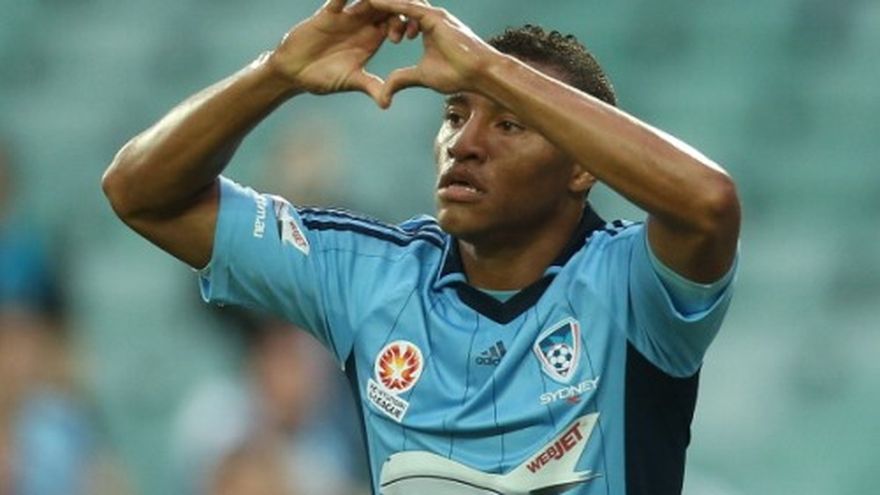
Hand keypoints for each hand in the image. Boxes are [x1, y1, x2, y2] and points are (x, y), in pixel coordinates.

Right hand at [269, 0, 412, 104]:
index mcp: (372, 39)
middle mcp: (361, 24)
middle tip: (407, 10)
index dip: (405, 24)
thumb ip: (370, 87)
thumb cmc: (323, 78)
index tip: (410, 34)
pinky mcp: (328, 13)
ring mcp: (345, 16)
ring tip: (385, 0)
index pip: (395, 23)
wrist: (294, 73)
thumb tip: (387, 104)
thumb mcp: (350, 81)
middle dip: (396, 6)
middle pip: (385, 6)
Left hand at [367, 0, 497, 106]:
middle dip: (376, 2)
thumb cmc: (458, 75)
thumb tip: (385, 89)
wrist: (479, 73)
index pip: (398, 15)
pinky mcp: (434, 18)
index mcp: (426, 27)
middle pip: (397, 3)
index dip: (380, 15)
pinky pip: (406, 6)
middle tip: (355, 3)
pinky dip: (389, 3)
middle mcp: (428, 17)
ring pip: (400, 1)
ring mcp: (431, 15)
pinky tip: (372, 0)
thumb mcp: (422, 77)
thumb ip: (404, 78)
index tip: (359, 17)